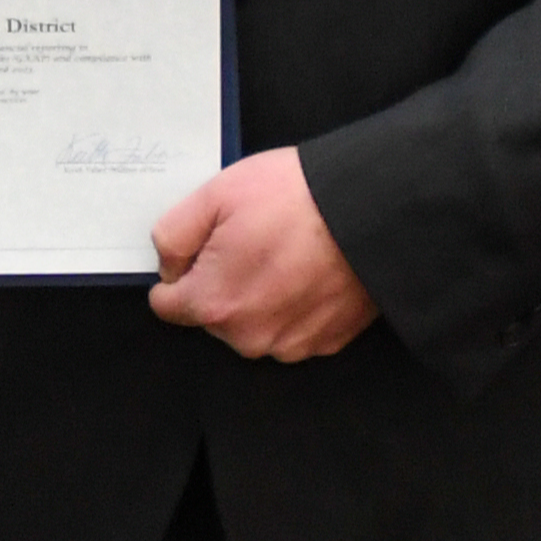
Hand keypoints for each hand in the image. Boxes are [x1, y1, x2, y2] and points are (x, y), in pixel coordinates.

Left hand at [148, 148, 376, 359]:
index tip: (205, 247)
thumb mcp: (214, 195)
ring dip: (259, 297)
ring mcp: (292, 345)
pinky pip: (292, 328)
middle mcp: (251, 337)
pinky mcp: (327, 342)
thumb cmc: (294, 197)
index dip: (180, 270)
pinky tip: (309, 271)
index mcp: (215, 304)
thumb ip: (173, 236)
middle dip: (221, 282)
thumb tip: (169, 267)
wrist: (373, 209)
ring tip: (285, 252)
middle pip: (212, 315)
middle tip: (252, 240)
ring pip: (253, 325)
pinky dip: (294, 306)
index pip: (167, 305)